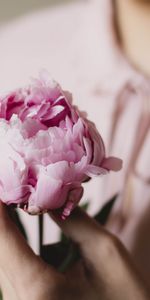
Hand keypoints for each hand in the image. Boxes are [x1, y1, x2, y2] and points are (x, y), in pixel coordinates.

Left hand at [0, 202, 148, 299]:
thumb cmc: (126, 299)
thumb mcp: (105, 252)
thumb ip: (74, 220)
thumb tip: (52, 197)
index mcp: (38, 290)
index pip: (3, 240)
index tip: (2, 183)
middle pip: (0, 252)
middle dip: (2, 218)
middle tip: (11, 189)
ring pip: (3, 263)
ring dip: (5, 232)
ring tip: (13, 203)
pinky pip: (12, 274)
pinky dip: (12, 248)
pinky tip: (16, 232)